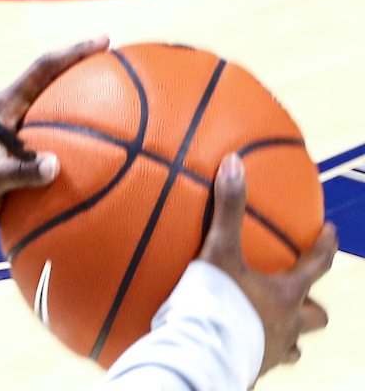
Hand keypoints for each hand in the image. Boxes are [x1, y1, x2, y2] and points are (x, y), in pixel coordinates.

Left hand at [0, 39, 109, 225]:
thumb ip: (19, 172)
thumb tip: (54, 165)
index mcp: (5, 105)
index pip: (42, 70)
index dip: (71, 53)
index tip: (102, 42)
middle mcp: (14, 106)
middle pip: (52, 76)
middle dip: (81, 64)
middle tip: (114, 59)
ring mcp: (19, 121)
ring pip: (55, 97)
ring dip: (79, 90)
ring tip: (111, 87)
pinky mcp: (23, 139)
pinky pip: (56, 122)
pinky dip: (76, 121)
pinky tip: (98, 133)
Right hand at [200, 153, 336, 375]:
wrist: (202, 357)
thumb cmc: (217, 303)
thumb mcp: (220, 250)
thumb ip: (228, 208)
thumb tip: (234, 162)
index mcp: (285, 294)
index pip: (316, 266)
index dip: (326, 247)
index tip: (331, 232)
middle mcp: (287, 325)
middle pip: (316, 316)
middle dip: (313, 304)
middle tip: (302, 292)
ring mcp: (273, 352)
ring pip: (295, 344)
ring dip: (289, 331)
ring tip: (273, 322)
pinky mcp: (254, 370)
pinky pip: (265, 360)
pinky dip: (259, 349)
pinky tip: (242, 343)